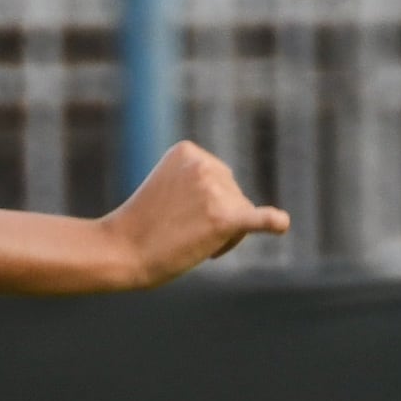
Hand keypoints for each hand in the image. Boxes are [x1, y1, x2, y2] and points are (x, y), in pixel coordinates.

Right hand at [107, 141, 289, 286]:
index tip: (174, 214)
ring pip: (242, 214)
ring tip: (188, 242)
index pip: (218, 178)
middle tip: (179, 234)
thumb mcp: (168, 188)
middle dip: (216, 217)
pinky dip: (273, 223)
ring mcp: (216, 190)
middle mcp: (205, 164)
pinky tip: (280, 225)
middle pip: (233, 194)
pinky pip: (260, 219)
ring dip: (223, 234)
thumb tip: (249, 214)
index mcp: (188, 150)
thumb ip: (202, 187)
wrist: (121, 251)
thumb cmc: (141, 226)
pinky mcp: (226, 218)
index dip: (203, 202)